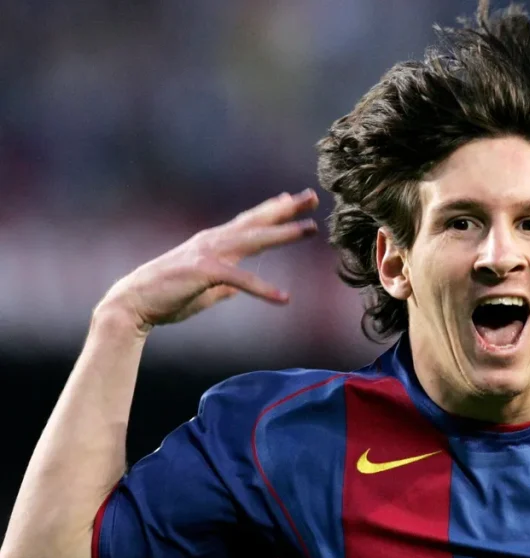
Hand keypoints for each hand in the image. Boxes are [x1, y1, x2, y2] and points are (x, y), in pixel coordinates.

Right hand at [97, 190, 319, 334]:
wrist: (133, 304)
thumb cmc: (167, 297)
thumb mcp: (205, 290)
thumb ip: (225, 287)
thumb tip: (239, 288)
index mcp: (214, 243)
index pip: (249, 222)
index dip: (273, 210)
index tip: (294, 198)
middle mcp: (213, 241)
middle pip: (257, 221)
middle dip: (286, 209)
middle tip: (312, 196)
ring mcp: (208, 253)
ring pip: (254, 240)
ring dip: (284, 234)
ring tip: (310, 228)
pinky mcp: (204, 272)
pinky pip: (240, 279)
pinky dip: (263, 288)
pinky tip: (284, 298)